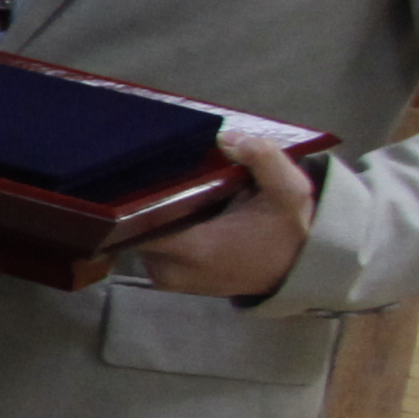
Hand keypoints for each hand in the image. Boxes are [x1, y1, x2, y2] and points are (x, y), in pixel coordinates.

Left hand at [134, 123, 318, 300]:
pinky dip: (154, 228)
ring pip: (134, 238)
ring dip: (145, 214)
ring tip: (159, 187)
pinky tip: (170, 206)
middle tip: (145, 171)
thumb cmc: (288, 229)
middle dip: (134, 201)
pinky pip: (147, 248)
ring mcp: (166, 277)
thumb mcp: (289, 190)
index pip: (131, 225)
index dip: (121, 200)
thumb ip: (263, 159)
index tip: (120, 172)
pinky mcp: (169, 279)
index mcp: (192, 249)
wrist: (298, 266)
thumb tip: (226, 137)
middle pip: (127, 229)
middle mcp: (170, 269)